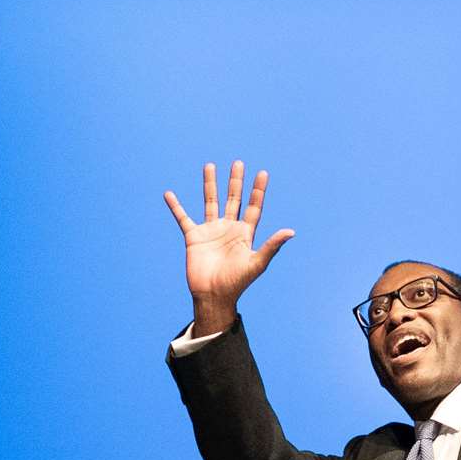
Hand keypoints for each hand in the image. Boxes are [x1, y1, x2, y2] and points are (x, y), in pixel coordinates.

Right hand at [163, 160, 294, 328]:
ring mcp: (211, 231)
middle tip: (238, 163)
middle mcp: (229, 228)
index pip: (253, 207)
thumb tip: (291, 231)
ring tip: (210, 166)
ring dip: (210, 184)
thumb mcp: (257, 263)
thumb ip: (272, 246)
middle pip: (233, 199)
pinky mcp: (194, 237)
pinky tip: (169, 194)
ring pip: (210, 202)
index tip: (262, 173)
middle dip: (236, 182)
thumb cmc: (237, 283)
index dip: (258, 191)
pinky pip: (183, 218)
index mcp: (245, 233)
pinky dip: (175, 206)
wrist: (213, 296)